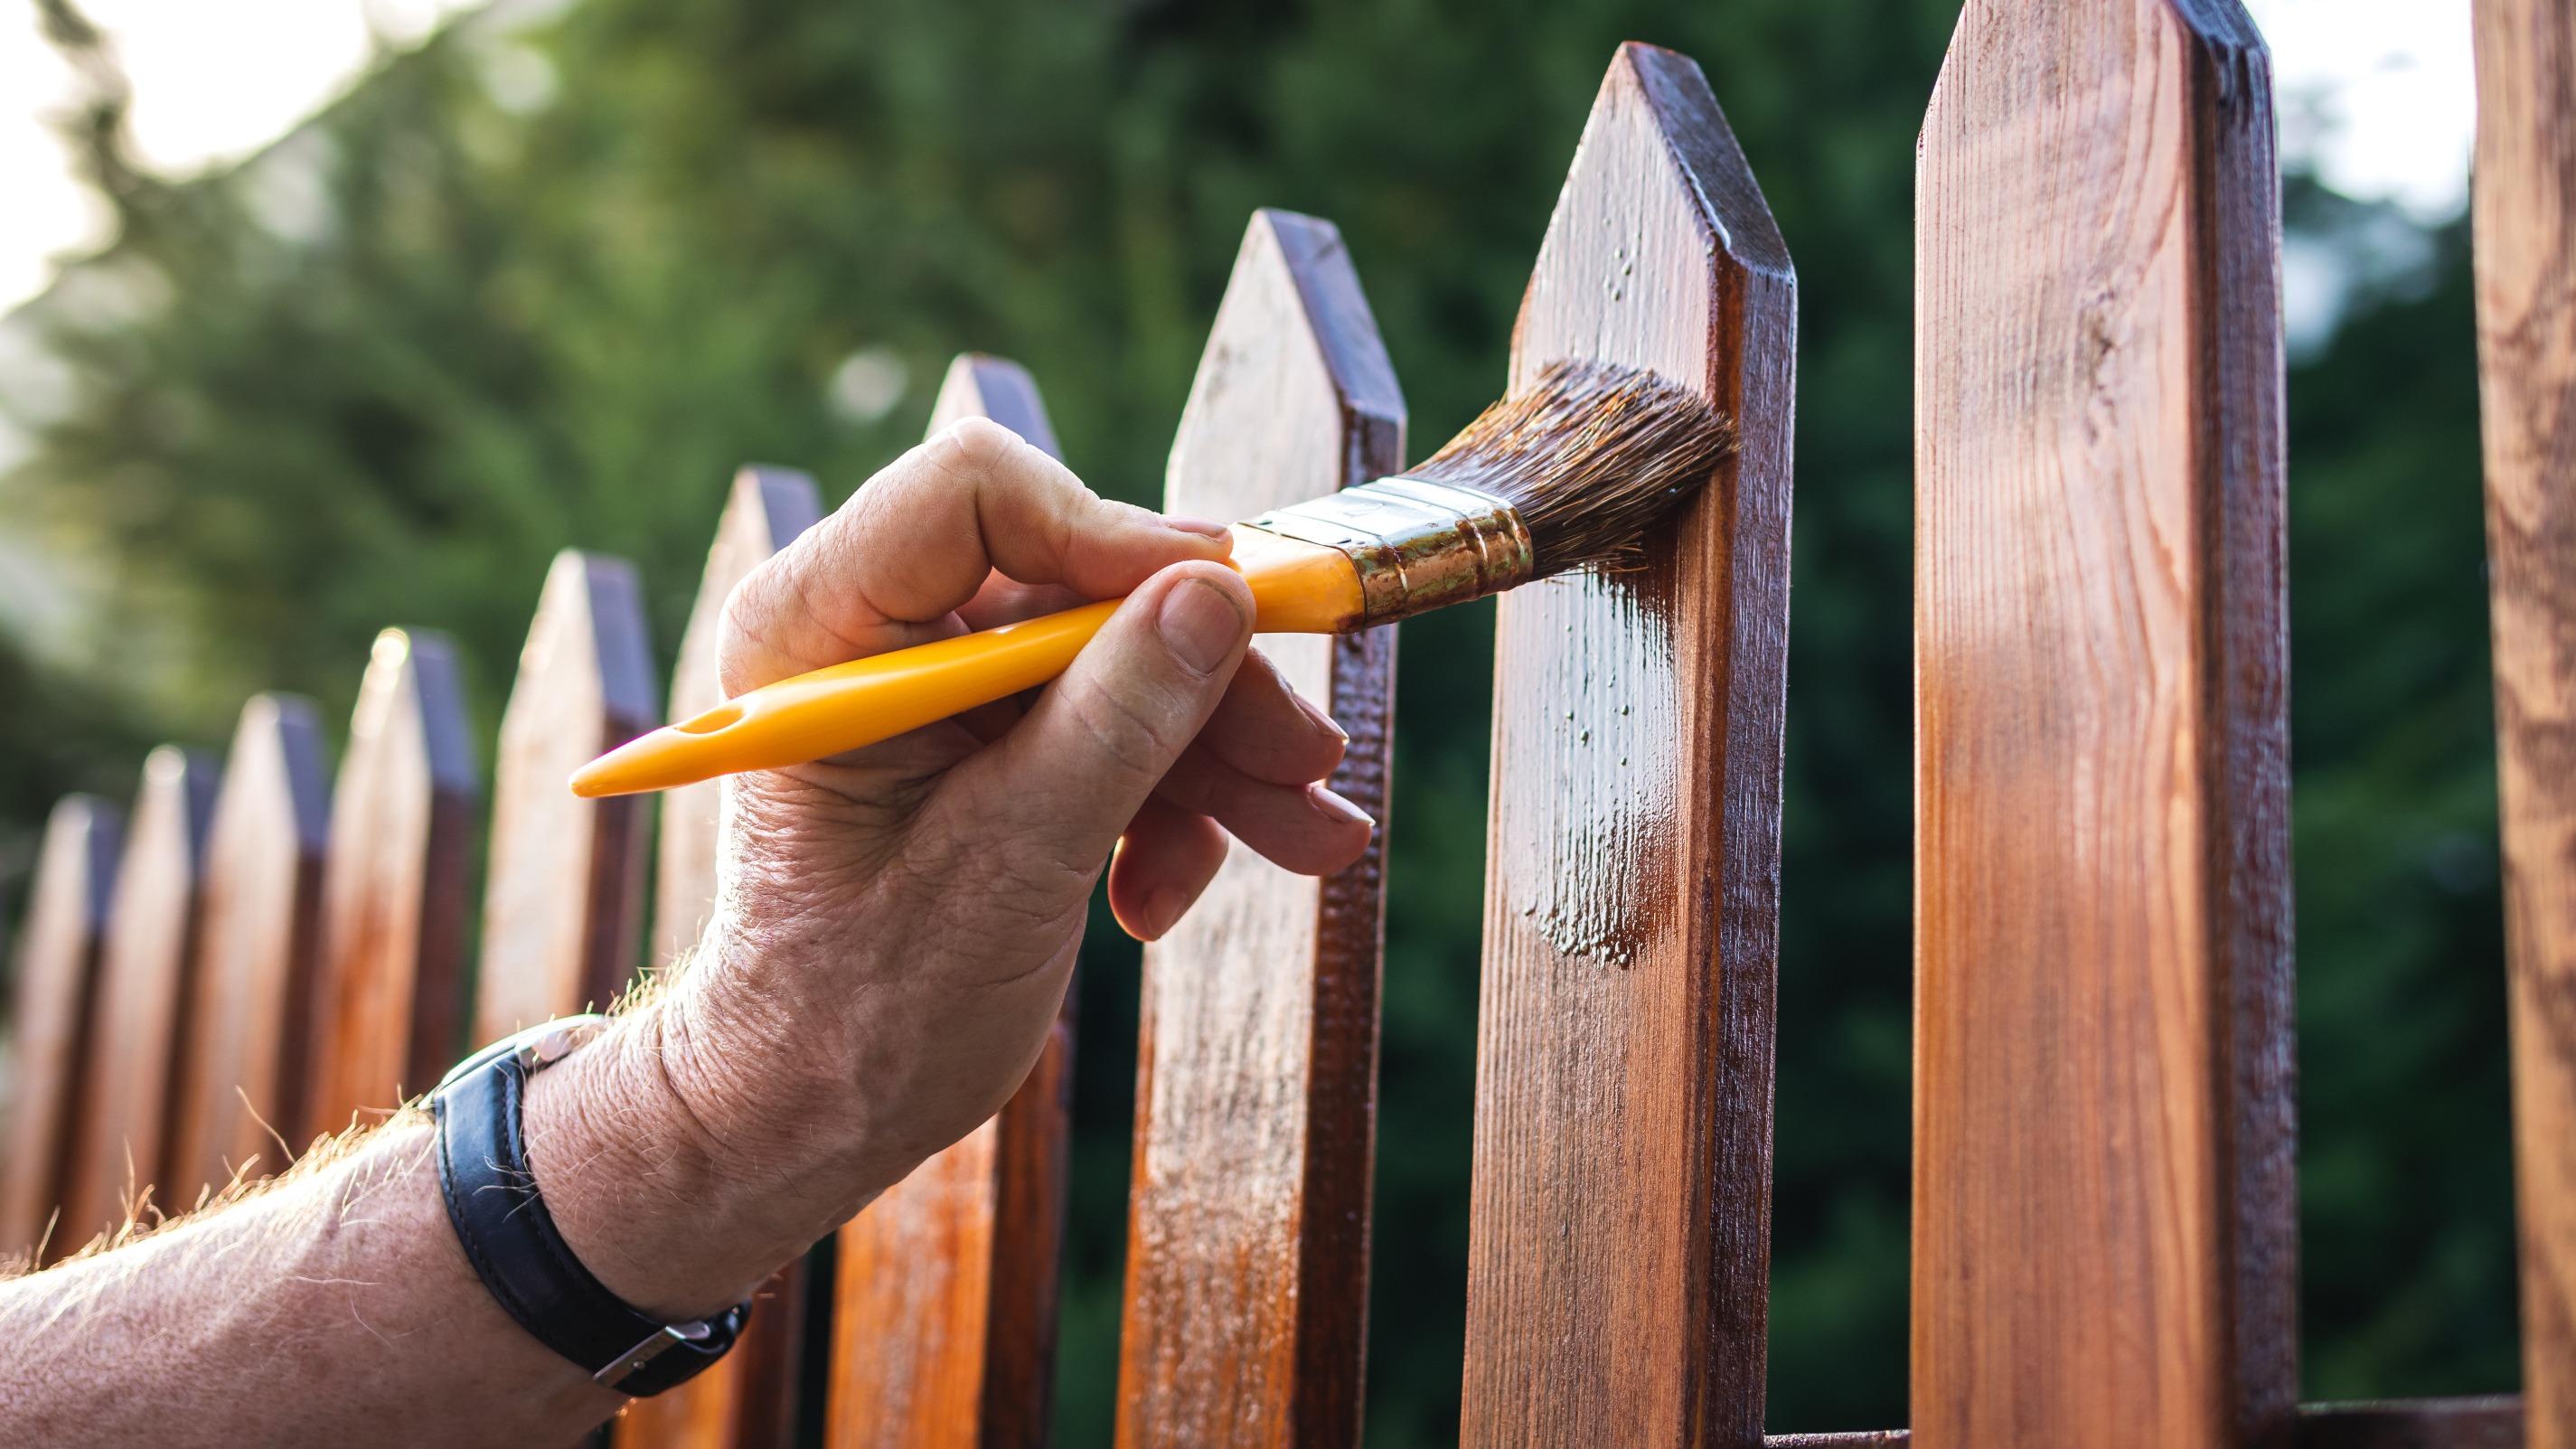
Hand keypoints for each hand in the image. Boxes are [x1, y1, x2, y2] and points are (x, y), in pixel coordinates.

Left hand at [528, 418, 1373, 1314]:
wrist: (814, 1113)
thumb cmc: (861, 1009)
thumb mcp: (1009, 864)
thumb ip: (1115, 723)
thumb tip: (1218, 594)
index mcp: (818, 626)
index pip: (977, 494)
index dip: (1114, 538)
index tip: (1227, 607)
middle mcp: (871, 629)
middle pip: (1076, 583)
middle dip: (1200, 678)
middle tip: (1307, 757)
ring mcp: (933, 682)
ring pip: (1115, 657)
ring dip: (1214, 755)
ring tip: (1308, 840)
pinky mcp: (984, 736)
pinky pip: (1108, 722)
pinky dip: (1166, 801)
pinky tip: (1167, 892)